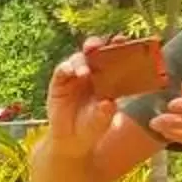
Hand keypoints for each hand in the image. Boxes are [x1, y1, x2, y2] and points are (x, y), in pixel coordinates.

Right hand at [44, 40, 120, 159]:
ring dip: (82, 61)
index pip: (114, 56)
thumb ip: (106, 112)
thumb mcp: (103, 121)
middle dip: (97, 45)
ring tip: (85, 71)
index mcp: (109, 77)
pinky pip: (61, 70)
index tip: (123, 40)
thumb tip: (109, 104)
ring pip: (78, 59)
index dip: (118, 46)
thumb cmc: (93, 127)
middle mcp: (92, 72)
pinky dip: (66, 68)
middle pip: (94, 52)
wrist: (71, 141)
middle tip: (99, 47)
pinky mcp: (59, 83)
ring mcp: (74, 77)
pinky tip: (70, 72)